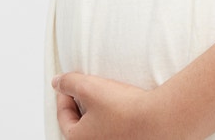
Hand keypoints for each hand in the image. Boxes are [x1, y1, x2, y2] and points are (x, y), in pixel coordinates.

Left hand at [53, 73, 183, 139]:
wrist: (157, 118)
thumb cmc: (123, 108)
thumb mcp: (90, 87)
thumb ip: (69, 82)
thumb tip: (57, 82)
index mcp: (78, 139)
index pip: (64, 117)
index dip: (64, 95)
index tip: (69, 82)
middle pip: (80, 125)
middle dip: (81, 105)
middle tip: (87, 89)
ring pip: (97, 128)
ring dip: (97, 112)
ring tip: (105, 95)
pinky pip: (114, 129)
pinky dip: (112, 118)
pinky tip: (122, 106)